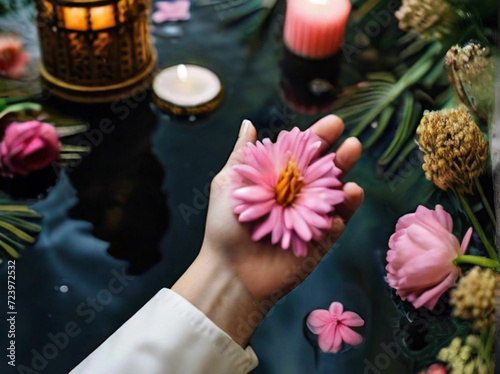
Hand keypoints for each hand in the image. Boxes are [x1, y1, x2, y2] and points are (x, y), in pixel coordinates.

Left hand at [173, 115, 362, 346]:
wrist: (229, 271)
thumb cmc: (223, 226)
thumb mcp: (229, 183)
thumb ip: (242, 154)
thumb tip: (248, 123)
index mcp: (277, 183)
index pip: (302, 156)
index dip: (318, 139)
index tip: (334, 123)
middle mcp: (296, 199)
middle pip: (324, 174)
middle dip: (339, 156)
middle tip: (351, 142)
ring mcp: (309, 221)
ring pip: (335, 197)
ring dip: (347, 179)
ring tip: (353, 161)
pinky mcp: (318, 244)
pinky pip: (335, 226)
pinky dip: (342, 213)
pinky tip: (346, 198)